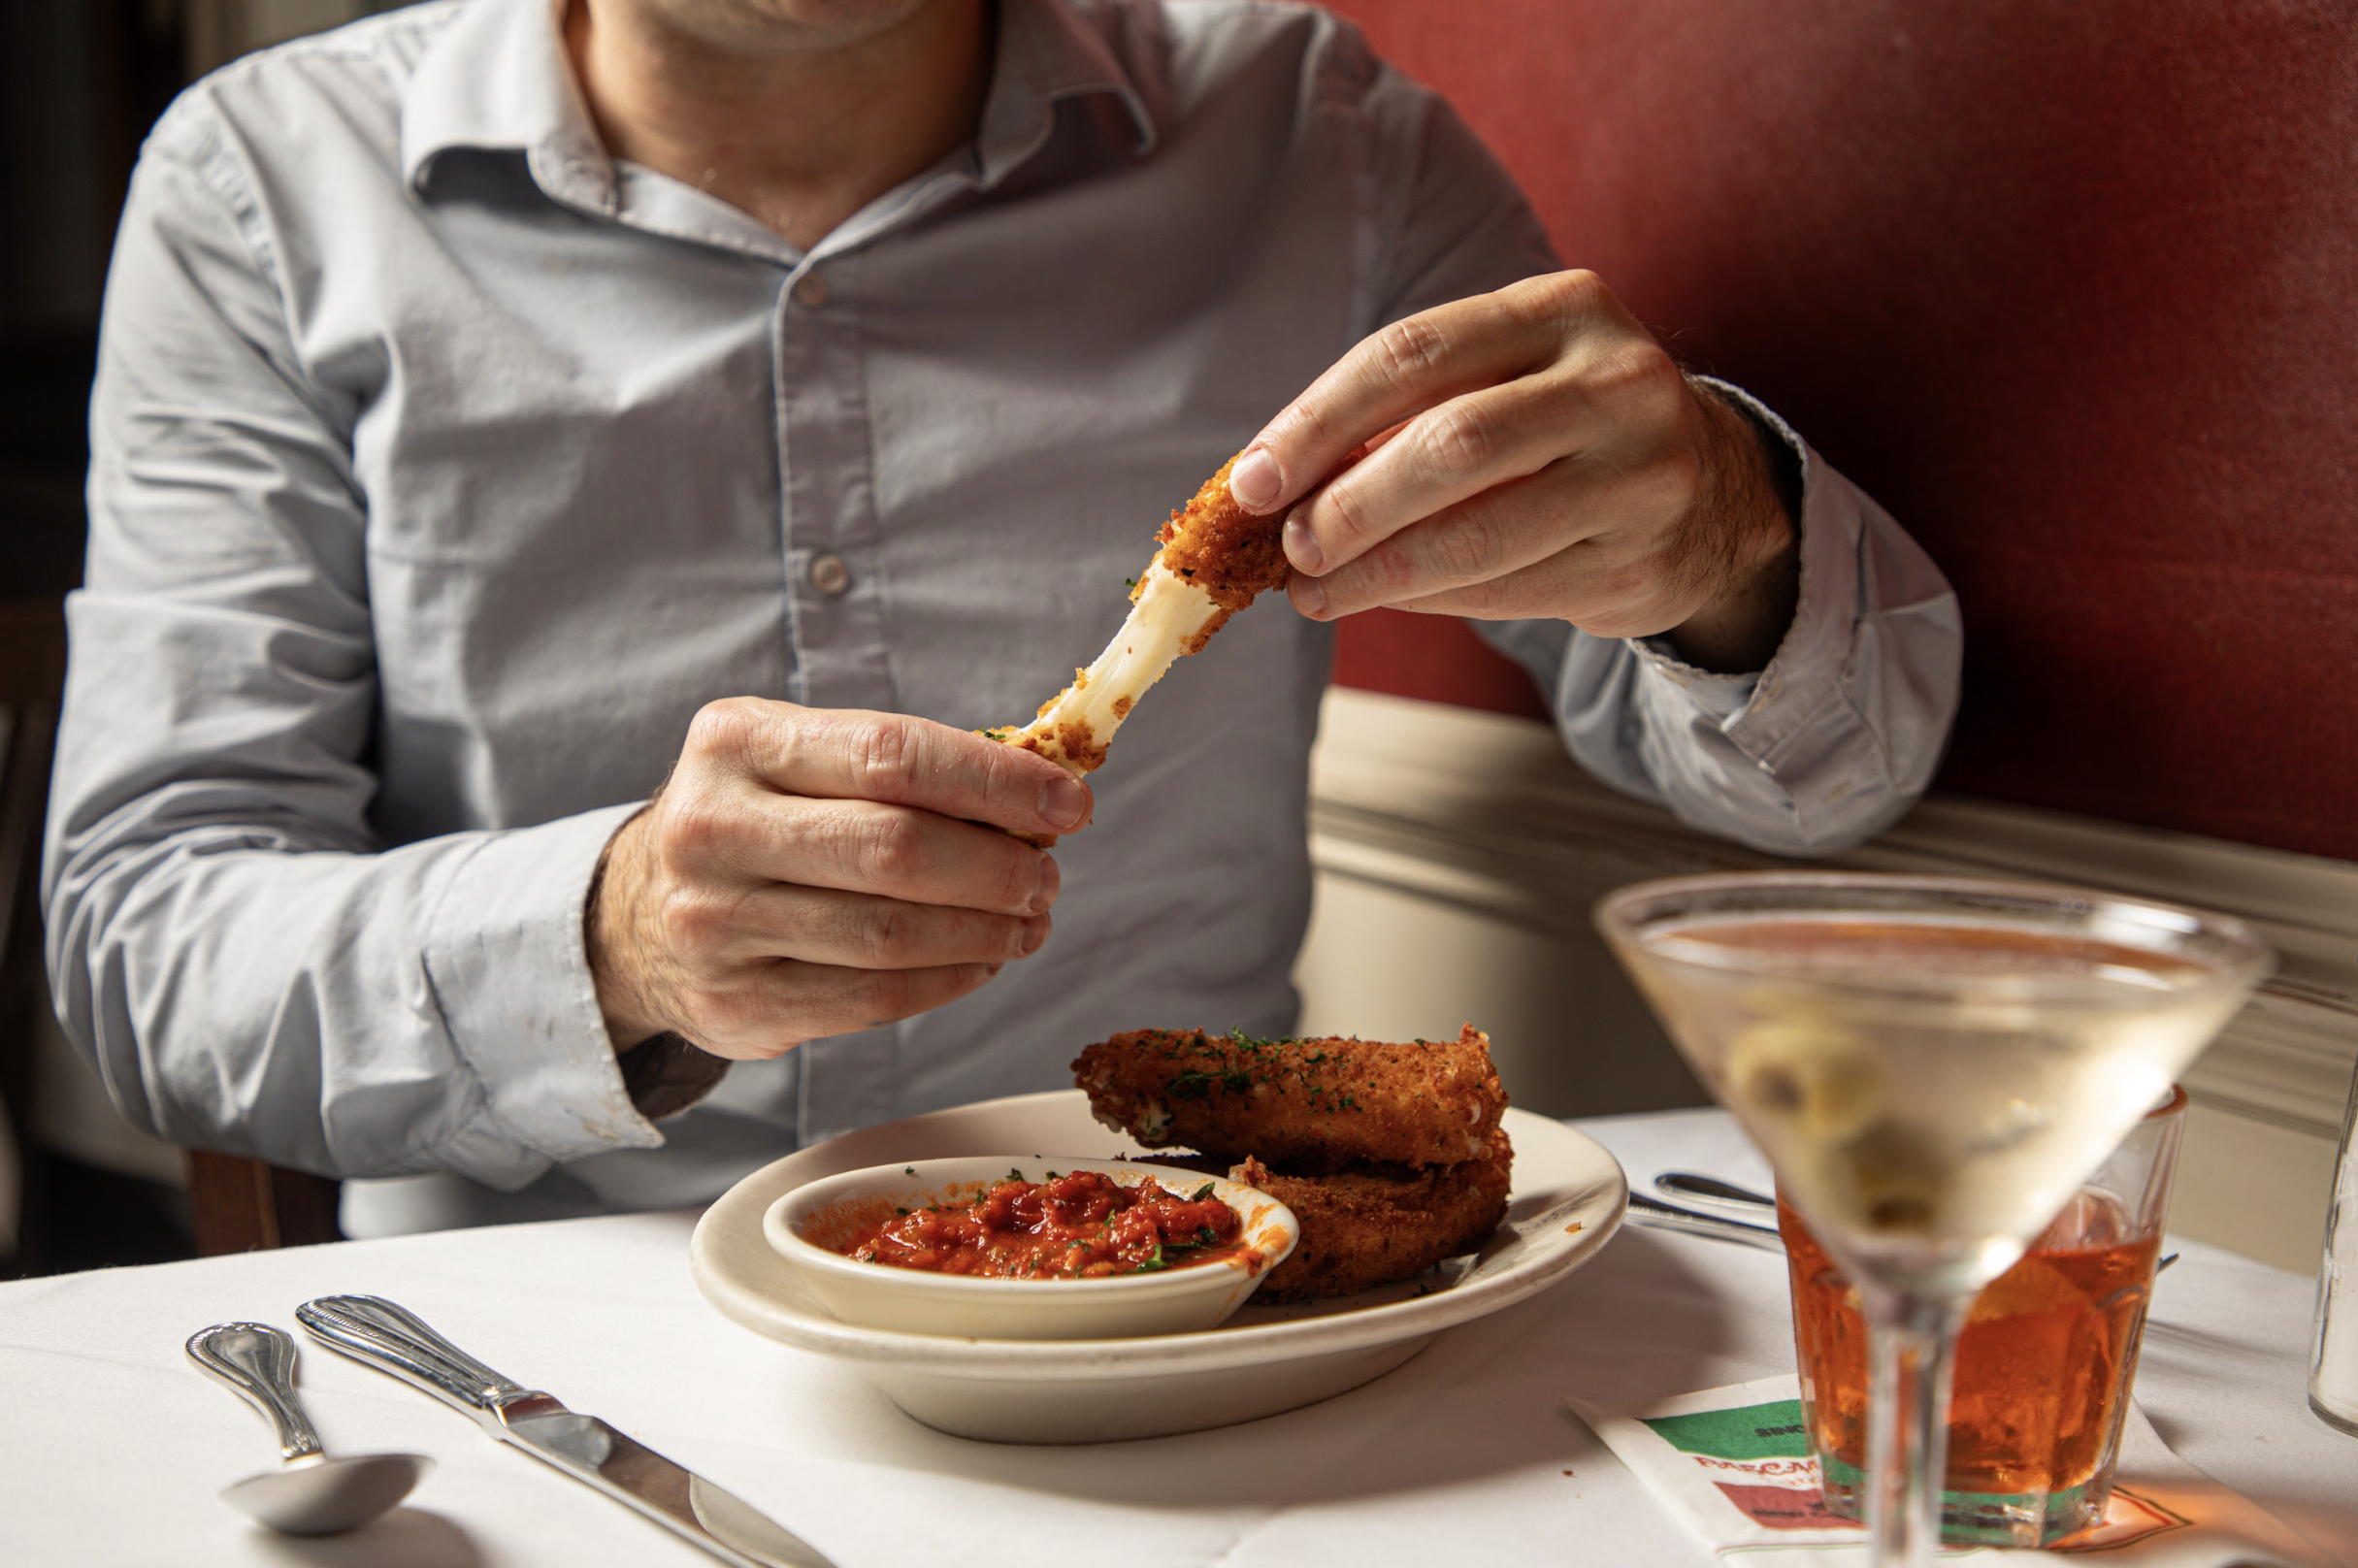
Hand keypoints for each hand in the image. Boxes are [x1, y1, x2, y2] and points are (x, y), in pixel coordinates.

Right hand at [587, 700, 1091, 1058]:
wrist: (638, 916)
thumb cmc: (760, 821)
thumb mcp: (803, 759)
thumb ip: (906, 767)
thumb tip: (1046, 791)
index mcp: (738, 741)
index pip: (894, 754)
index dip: (997, 781)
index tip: (1070, 802)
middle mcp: (713, 829)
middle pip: (894, 850)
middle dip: (997, 865)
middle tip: (1046, 875)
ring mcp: (715, 924)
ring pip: (889, 935)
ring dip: (985, 930)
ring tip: (1029, 919)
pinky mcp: (736, 1004)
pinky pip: (872, 999)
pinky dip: (948, 980)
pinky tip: (982, 960)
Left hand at [1225, 270, 1800, 673]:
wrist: (1714, 488)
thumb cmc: (1564, 425)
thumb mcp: (1506, 378)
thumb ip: (1406, 411)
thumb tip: (1269, 483)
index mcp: (1564, 310)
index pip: (1413, 355)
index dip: (1318, 423)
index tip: (1251, 482)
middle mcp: (1618, 383)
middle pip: (1452, 445)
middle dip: (1350, 506)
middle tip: (1290, 549)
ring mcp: (1642, 476)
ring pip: (1480, 534)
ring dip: (1378, 573)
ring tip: (1316, 592)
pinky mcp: (1642, 563)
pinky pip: (1510, 591)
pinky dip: (1432, 599)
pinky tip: (1389, 597)